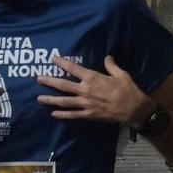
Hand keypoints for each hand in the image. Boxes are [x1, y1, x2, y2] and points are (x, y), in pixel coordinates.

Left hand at [35, 54, 150, 124]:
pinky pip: (72, 115)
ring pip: (64, 101)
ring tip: (39, 98)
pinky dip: (62, 115)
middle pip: (63, 85)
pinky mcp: (88, 114)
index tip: (53, 59)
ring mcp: (86, 104)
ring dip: (50, 99)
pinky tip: (53, 114)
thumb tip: (107, 57)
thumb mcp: (121, 74)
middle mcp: (86, 90)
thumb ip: (112, 66)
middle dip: (49, 81)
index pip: (74, 68)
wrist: (133, 109)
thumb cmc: (128, 90)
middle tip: (38, 79)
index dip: (62, 63)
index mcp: (93, 78)